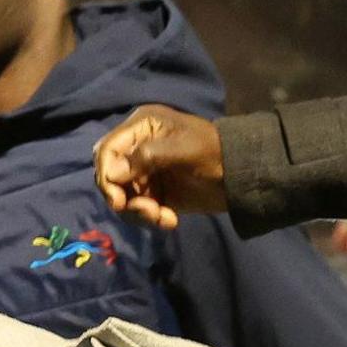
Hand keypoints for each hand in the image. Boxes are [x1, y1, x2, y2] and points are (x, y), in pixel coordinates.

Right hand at [93, 105, 228, 227]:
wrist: (241, 176)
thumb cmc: (214, 152)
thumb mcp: (183, 150)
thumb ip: (146, 157)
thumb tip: (111, 173)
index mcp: (142, 126)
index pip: (107, 149)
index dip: (106, 174)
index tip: (118, 199)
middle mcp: (137, 148)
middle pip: (109, 175)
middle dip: (122, 198)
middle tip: (146, 211)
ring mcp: (144, 172)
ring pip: (122, 196)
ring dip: (139, 212)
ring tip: (162, 217)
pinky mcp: (154, 193)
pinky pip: (138, 209)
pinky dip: (150, 218)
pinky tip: (170, 220)